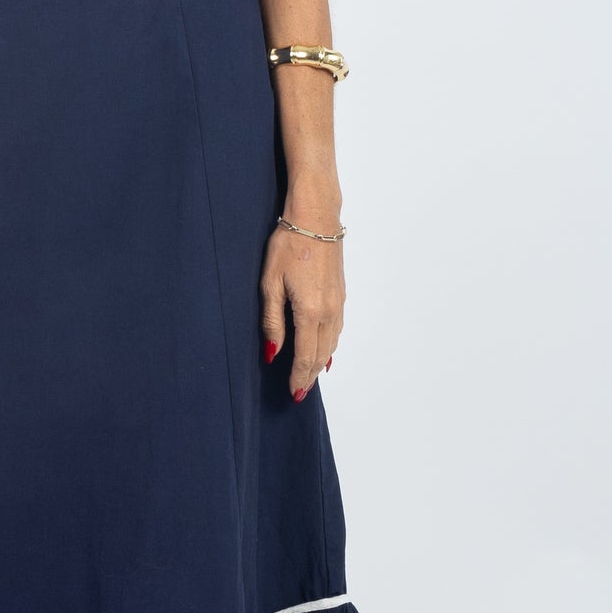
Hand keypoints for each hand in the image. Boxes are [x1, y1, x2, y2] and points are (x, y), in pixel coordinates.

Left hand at [260, 226, 343, 400]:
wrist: (316, 218)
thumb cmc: (288, 245)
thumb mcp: (270, 283)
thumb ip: (272, 321)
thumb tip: (272, 352)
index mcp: (309, 312)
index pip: (304, 356)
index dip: (298, 377)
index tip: (294, 394)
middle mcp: (329, 312)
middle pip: (321, 355)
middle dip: (310, 376)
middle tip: (301, 394)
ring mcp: (338, 304)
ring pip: (332, 344)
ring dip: (321, 363)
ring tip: (310, 377)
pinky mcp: (341, 295)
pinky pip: (337, 330)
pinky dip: (330, 346)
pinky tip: (325, 350)